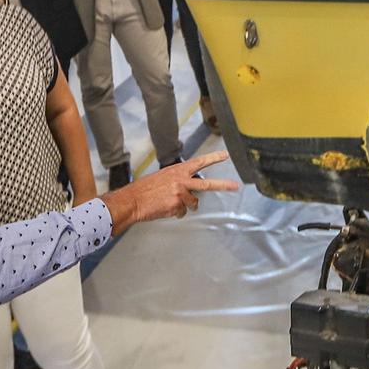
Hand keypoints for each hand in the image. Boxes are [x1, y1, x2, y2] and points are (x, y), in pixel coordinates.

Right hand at [102, 151, 237, 232]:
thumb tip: (189, 190)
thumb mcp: (163, 177)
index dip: (213, 158)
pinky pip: (181, 213)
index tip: (225, 155)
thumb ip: (178, 180)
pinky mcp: (176, 206)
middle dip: (223, 185)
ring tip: (170, 203)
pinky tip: (164, 209)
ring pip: (192, 204)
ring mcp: (180, 194)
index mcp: (178, 171)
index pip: (199, 162)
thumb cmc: (145, 189)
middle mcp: (181, 181)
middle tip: (235, 186)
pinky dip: (175, 213)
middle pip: (207, 185)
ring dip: (185, 206)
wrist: (133, 200)